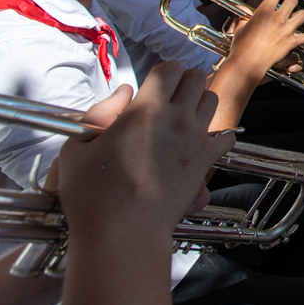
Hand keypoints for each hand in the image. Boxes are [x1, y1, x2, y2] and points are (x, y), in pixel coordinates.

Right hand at [54, 64, 234, 246]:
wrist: (122, 235)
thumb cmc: (94, 197)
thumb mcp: (77, 147)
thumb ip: (99, 112)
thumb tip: (125, 93)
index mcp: (145, 111)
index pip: (169, 69)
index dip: (161, 74)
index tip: (153, 85)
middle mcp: (176, 120)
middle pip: (195, 78)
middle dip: (182, 82)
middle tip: (168, 96)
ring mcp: (195, 140)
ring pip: (212, 100)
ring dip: (199, 101)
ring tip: (182, 114)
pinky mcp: (205, 162)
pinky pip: (226, 136)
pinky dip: (218, 133)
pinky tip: (201, 139)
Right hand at [226, 0, 303, 83]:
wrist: (247, 64)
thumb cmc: (241, 48)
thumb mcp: (240, 28)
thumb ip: (244, 17)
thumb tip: (241, 9)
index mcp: (264, 11)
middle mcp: (278, 18)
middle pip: (293, 0)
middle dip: (291, 2)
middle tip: (288, 6)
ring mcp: (286, 30)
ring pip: (303, 14)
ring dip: (300, 15)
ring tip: (296, 18)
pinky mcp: (291, 42)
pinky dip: (303, 37)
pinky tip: (299, 37)